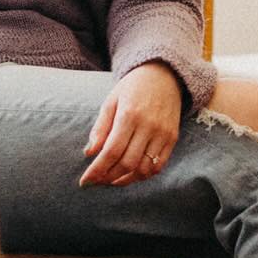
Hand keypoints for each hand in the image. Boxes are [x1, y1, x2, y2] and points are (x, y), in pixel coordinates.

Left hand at [80, 62, 182, 186]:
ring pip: (144, 168)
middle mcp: (148, 126)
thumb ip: (100, 128)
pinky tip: (130, 175)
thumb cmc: (131, 88)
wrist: (164, 76)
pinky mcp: (172, 138)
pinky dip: (143, 175)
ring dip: (126, 179)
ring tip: (111, 180)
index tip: (85, 181)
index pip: (111, 151)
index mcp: (129, 115)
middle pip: (127, 163)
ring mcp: (163, 134)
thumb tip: (89, 153)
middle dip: (108, 177)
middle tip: (96, 181)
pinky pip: (159, 165)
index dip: (97, 169)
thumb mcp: (110, 102)